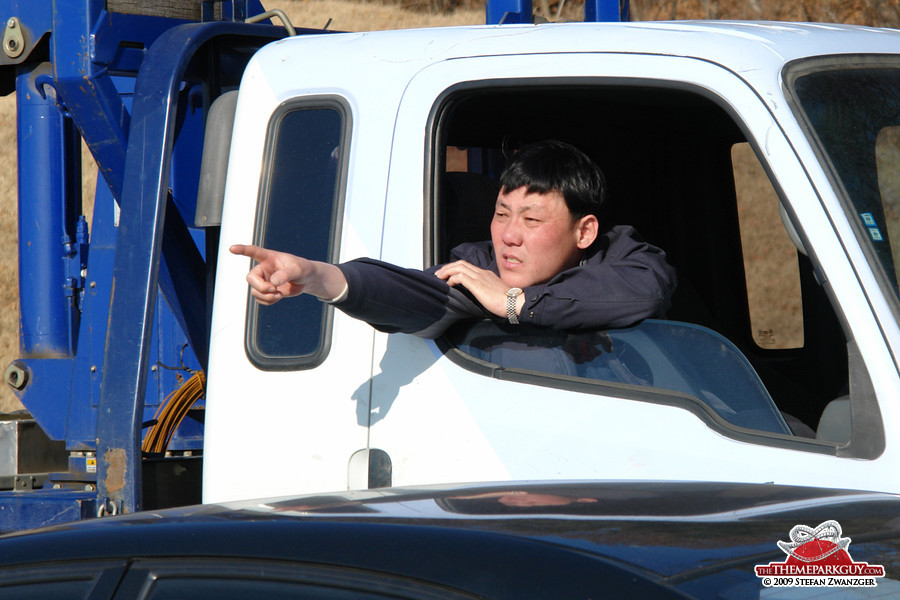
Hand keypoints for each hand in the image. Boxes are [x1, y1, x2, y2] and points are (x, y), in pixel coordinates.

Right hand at [229, 244, 346, 304]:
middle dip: (261, 287)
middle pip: (251, 278)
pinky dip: (268, 301)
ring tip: (279, 294)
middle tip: (273, 289)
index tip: (232, 248)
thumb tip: (273, 282)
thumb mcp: (298, 269)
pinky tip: (278, 297)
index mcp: (269, 257)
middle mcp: (263, 268)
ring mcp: (264, 280)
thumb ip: (285, 274)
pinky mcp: (267, 291)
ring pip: (255, 291)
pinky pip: (260, 299)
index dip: (242, 250)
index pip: (253, 252)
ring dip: (266, 296)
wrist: (307, 280)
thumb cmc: (303, 269)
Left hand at [434, 260, 520, 317]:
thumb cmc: (507, 302)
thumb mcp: (494, 293)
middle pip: (461, 263)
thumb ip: (486, 291)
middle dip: (448, 267)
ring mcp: (480, 277)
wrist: (514, 302)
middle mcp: (482, 273)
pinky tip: (448, 285)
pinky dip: (452, 279)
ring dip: (447, 271)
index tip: (448, 275)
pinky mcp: (477, 284)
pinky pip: (460, 276)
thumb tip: (479, 296)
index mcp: (486, 274)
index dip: (456, 268)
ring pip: (459, 267)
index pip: (468, 266)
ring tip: (439, 278)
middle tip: (439, 275)